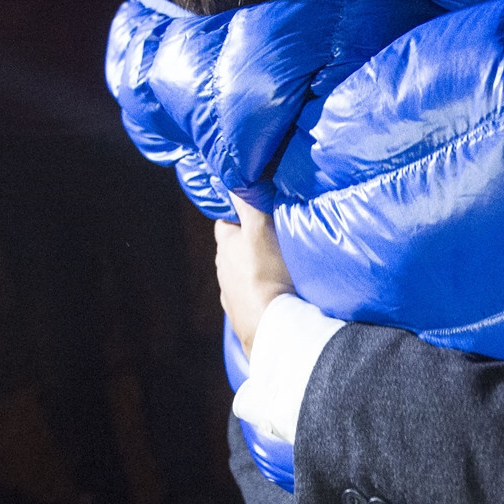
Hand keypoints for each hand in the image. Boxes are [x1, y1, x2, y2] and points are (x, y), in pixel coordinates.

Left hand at [214, 197, 292, 355]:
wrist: (274, 327)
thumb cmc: (268, 274)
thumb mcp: (261, 229)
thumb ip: (247, 202)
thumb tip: (233, 176)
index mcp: (225, 246)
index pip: (226, 222)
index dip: (240, 215)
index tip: (258, 212)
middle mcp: (223, 271)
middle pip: (235, 249)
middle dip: (250, 243)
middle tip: (275, 239)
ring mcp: (231, 296)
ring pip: (242, 275)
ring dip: (256, 271)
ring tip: (280, 269)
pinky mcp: (243, 317)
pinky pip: (251, 299)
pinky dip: (261, 294)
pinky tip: (277, 296)